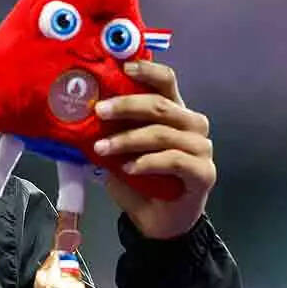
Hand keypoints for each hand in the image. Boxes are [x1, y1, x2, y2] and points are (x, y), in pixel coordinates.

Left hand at [92, 60, 215, 239]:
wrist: (155, 220)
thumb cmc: (138, 179)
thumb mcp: (120, 149)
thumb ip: (113, 128)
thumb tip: (81, 108)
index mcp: (173, 112)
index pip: (167, 81)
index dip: (148, 71)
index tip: (123, 67)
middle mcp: (192, 125)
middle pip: (161, 105)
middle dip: (126, 106)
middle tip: (98, 111)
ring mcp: (201, 148)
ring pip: (163, 133)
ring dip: (127, 139)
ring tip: (101, 149)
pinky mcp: (204, 173)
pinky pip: (174, 160)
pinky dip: (147, 162)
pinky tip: (128, 169)